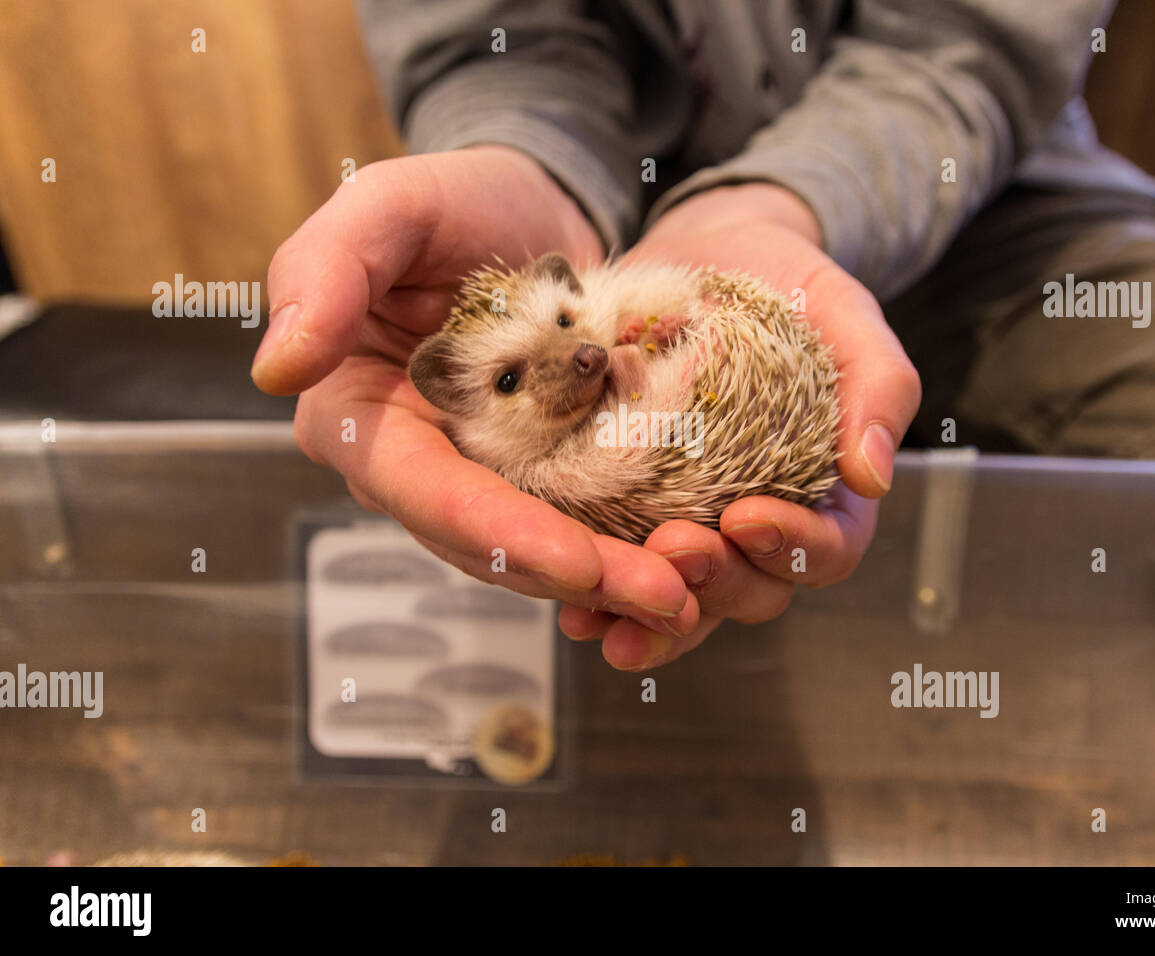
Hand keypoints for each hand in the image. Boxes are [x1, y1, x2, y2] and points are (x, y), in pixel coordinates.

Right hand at [254, 148, 698, 634]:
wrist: (533, 208)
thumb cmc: (455, 199)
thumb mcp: (388, 205)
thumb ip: (324, 271)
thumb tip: (279, 369)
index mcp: (360, 413)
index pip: (416, 487)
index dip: (490, 529)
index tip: (572, 562)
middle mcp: (419, 463)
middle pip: (484, 542)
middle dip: (570, 575)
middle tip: (665, 598)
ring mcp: (485, 477)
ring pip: (538, 549)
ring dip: (612, 580)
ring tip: (692, 598)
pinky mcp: (545, 475)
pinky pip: (583, 524)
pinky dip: (631, 547)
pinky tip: (693, 566)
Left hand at [557, 183, 920, 669]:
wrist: (705, 251)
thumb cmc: (786, 283)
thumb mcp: (843, 313)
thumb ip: (879, 385)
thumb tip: (872, 478)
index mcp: (826, 492)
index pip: (827, 550)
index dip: (794, 548)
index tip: (748, 516)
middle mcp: (762, 520)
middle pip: (754, 588)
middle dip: (715, 581)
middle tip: (673, 548)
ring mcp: (698, 524)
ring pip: (687, 599)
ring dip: (651, 616)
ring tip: (605, 616)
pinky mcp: (636, 511)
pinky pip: (625, 568)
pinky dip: (602, 595)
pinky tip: (571, 609)